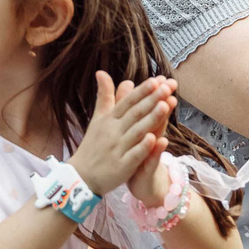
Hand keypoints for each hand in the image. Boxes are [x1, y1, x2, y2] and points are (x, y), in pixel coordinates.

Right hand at [68, 73, 173, 196]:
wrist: (81, 176)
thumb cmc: (93, 145)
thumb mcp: (97, 119)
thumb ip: (104, 96)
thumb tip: (101, 72)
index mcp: (108, 120)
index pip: (127, 102)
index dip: (142, 91)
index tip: (156, 80)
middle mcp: (113, 132)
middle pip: (135, 113)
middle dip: (152, 99)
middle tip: (168, 87)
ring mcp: (117, 149)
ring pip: (137, 131)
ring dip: (151, 118)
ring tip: (165, 105)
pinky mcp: (122, 167)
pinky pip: (134, 155)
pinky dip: (144, 147)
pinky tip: (156, 139)